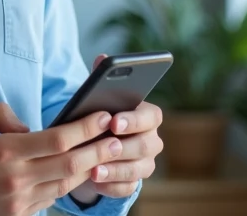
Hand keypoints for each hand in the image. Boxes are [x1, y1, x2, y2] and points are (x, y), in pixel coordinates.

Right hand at [0, 102, 123, 215]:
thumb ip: (1, 114)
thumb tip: (28, 124)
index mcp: (5, 151)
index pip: (57, 139)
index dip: (84, 128)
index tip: (102, 116)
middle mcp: (16, 179)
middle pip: (70, 164)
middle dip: (98, 149)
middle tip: (118, 138)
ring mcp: (18, 202)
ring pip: (65, 185)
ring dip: (88, 169)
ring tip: (106, 154)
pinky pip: (50, 199)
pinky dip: (66, 185)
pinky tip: (77, 173)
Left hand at [71, 55, 164, 203]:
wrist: (96, 143)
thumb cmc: (99, 115)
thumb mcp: (98, 97)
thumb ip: (102, 79)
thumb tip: (102, 58)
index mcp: (147, 116)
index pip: (151, 117)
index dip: (134, 120)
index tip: (114, 121)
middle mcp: (152, 140)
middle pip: (146, 145)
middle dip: (125, 146)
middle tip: (105, 146)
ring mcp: (145, 163)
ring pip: (138, 169)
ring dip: (115, 169)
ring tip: (94, 169)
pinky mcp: (134, 182)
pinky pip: (127, 188)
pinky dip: (111, 186)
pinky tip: (95, 182)